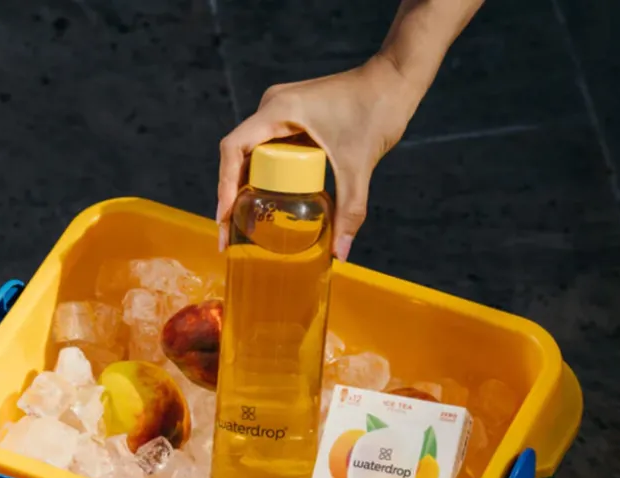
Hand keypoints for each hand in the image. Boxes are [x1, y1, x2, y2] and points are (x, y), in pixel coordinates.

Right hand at [216, 54, 423, 261]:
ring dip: (247, 187)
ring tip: (244, 223)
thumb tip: (339, 254)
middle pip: (239, 156)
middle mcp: (273, 108)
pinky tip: (269, 202)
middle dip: (232, 194)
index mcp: (278, 111)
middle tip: (232, 232)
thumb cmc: (377, 110)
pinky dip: (267, 177)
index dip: (224, 187)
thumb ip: (349, 211)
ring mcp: (282, 112)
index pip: (234, 150)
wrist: (395, 81)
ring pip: (253, 155)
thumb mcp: (358, 166)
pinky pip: (271, 151)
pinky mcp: (295, 119)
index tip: (225, 219)